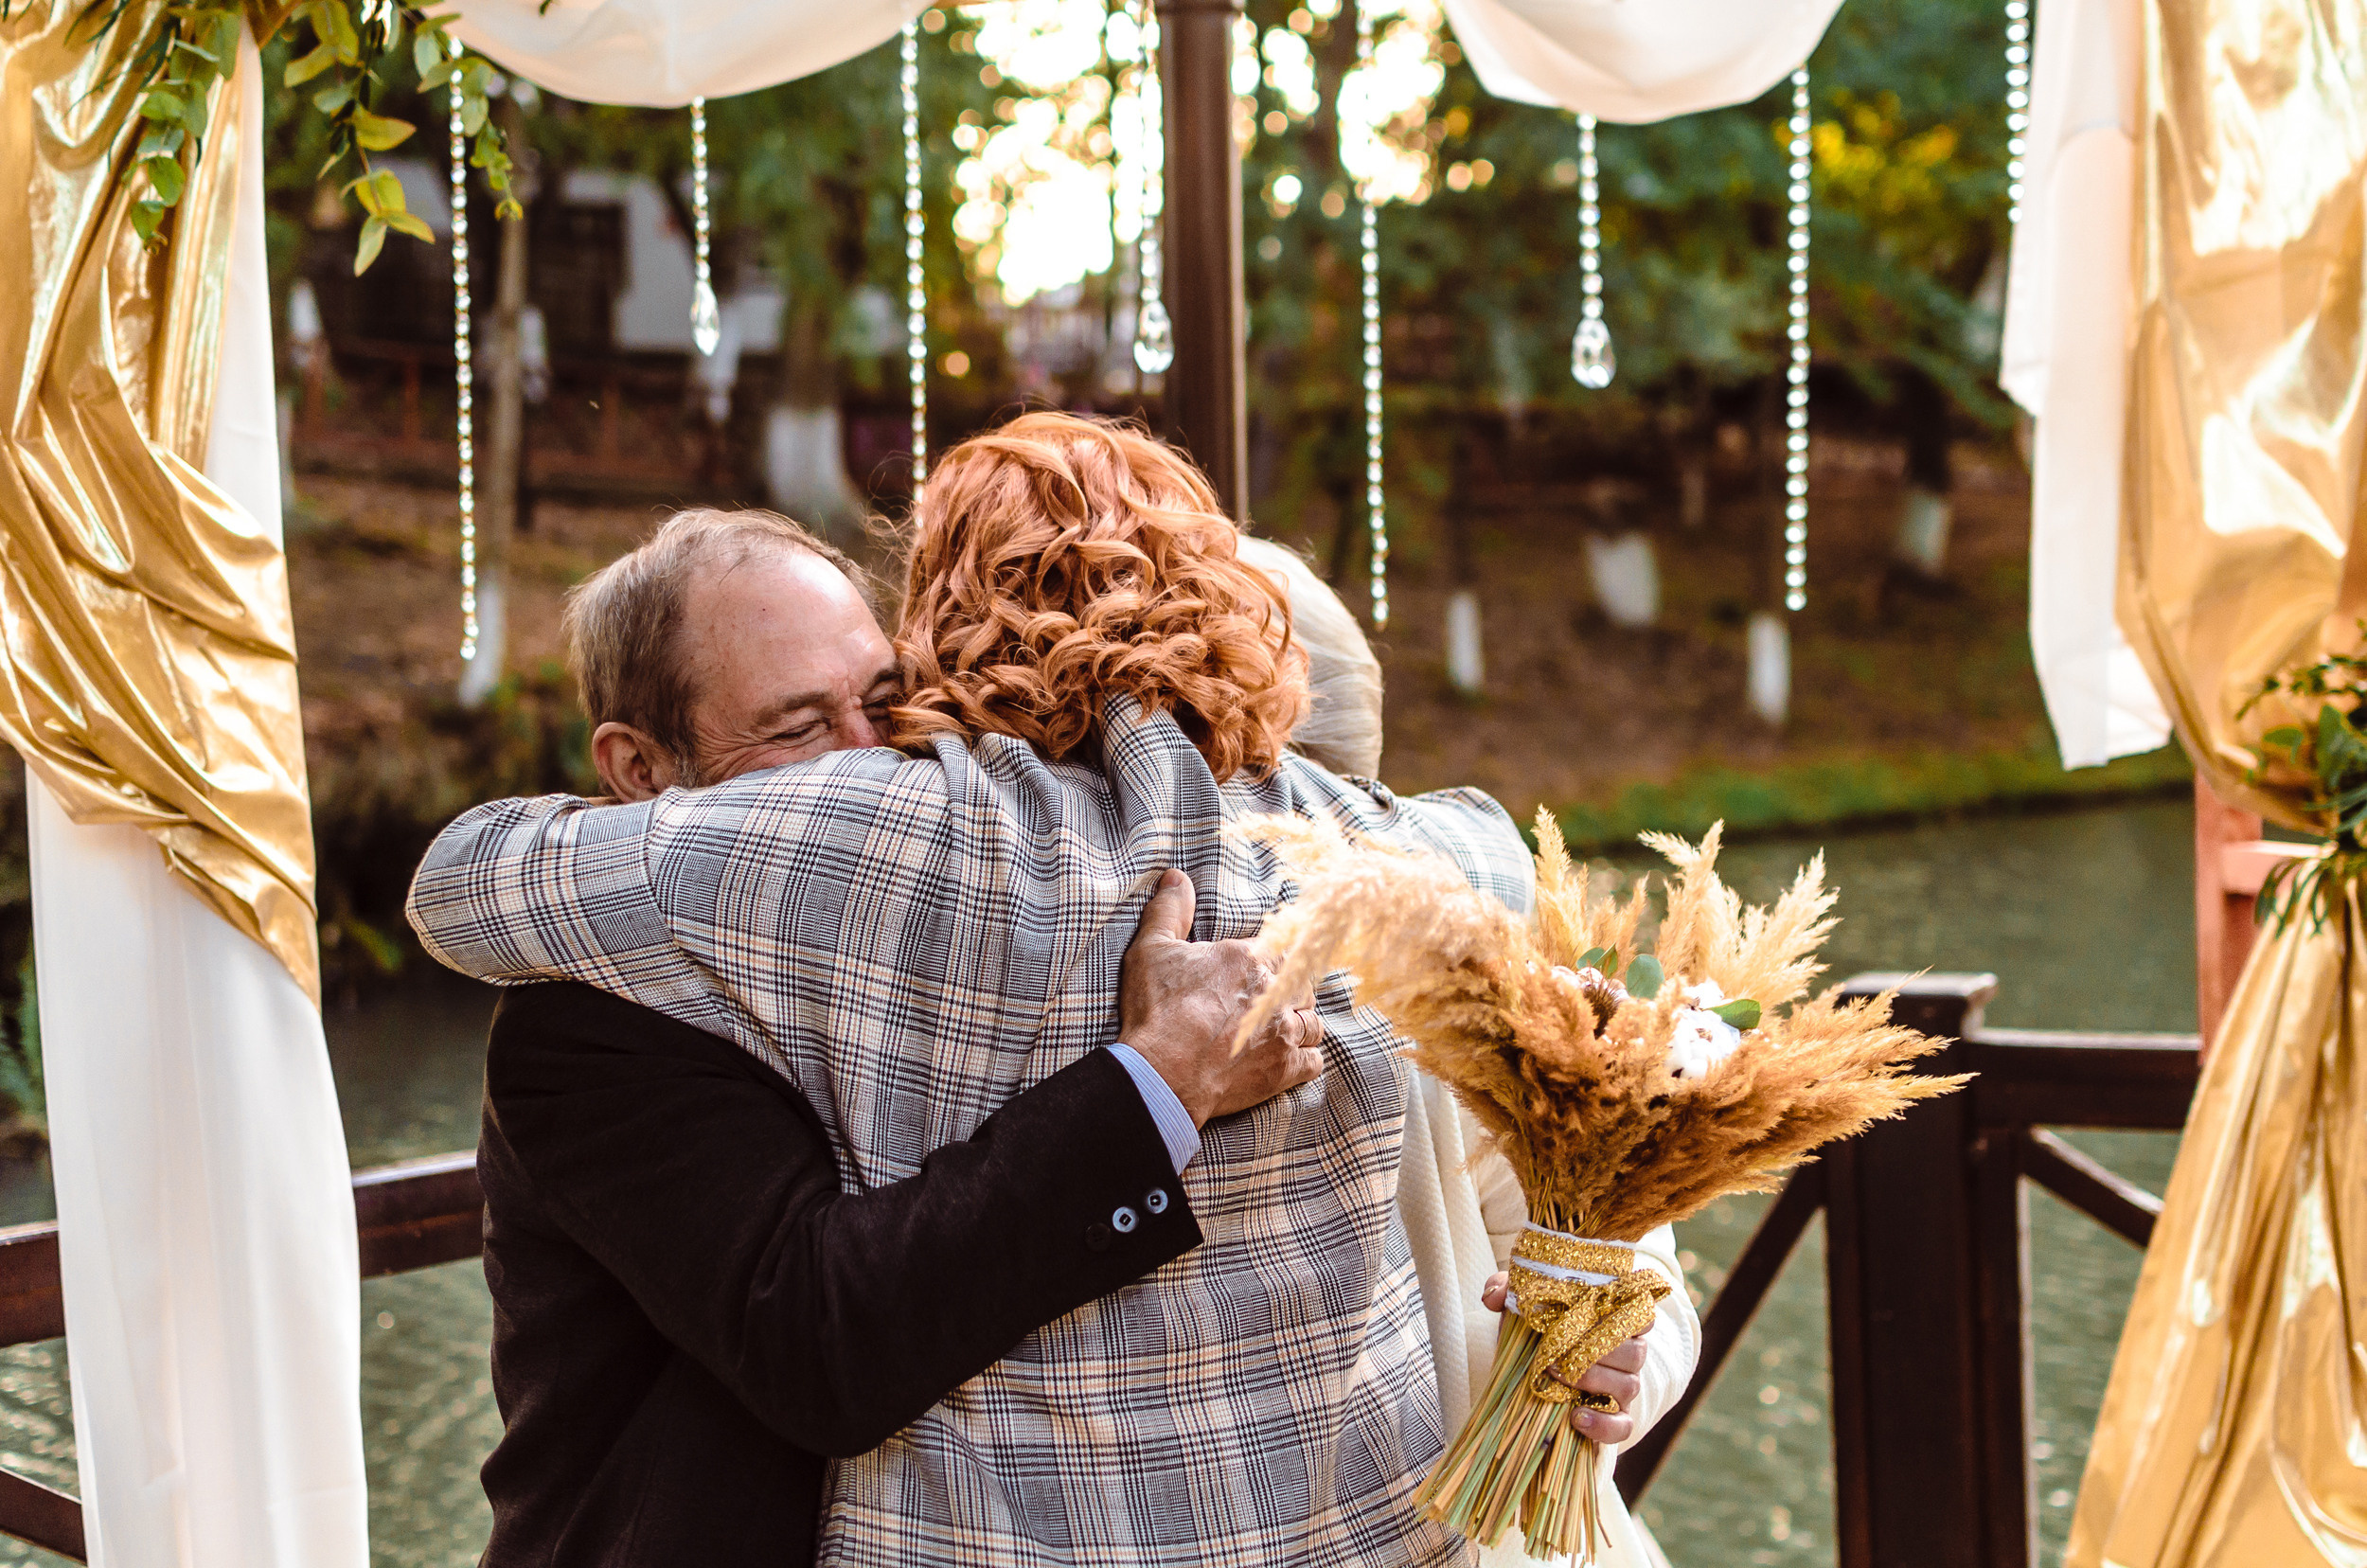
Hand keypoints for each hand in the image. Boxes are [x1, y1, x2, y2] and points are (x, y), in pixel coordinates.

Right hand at [1121, 869, 1324, 1125]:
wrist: (1161, 1073)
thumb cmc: (1156, 1010)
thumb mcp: (1152, 949)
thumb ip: (1169, 910)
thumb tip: (1176, 876)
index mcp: (1247, 958)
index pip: (1281, 950)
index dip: (1274, 961)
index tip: (1266, 970)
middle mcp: (1274, 991)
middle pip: (1302, 985)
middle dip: (1290, 992)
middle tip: (1270, 1001)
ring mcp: (1283, 1032)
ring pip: (1313, 1023)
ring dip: (1300, 1025)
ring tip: (1280, 1031)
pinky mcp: (1285, 1069)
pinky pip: (1314, 1061)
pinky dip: (1306, 1060)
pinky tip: (1290, 1060)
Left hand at [1481, 1272, 1647, 1444]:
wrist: (1530, 1377)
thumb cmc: (1536, 1334)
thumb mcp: (1521, 1309)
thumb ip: (1510, 1292)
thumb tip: (1494, 1295)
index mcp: (1616, 1322)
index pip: (1640, 1314)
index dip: (1625, 1314)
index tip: (1596, 1311)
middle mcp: (1629, 1355)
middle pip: (1634, 1352)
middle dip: (1595, 1351)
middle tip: (1556, 1350)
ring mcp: (1624, 1388)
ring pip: (1628, 1386)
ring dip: (1592, 1381)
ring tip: (1555, 1376)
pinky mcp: (1616, 1419)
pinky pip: (1623, 1426)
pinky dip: (1603, 1424)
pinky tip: (1576, 1417)